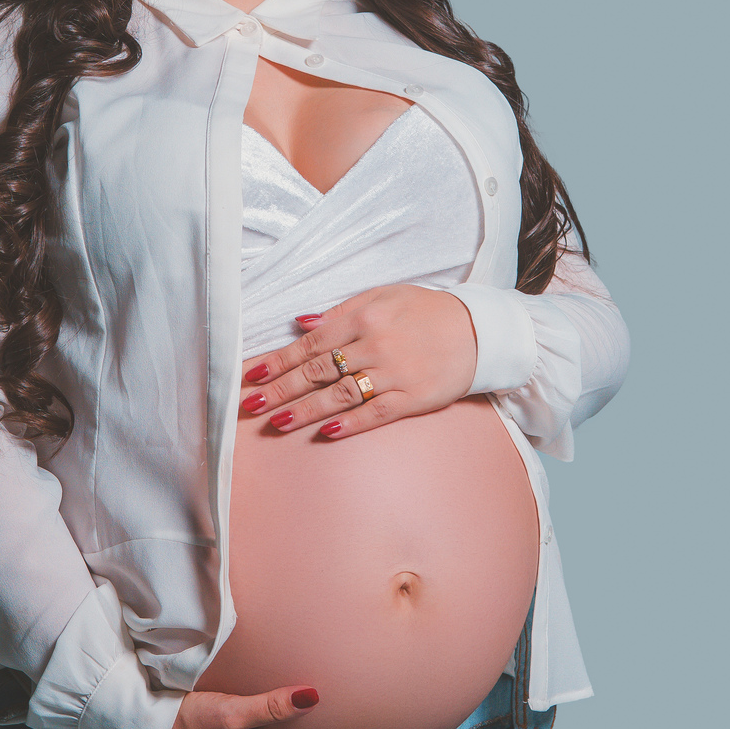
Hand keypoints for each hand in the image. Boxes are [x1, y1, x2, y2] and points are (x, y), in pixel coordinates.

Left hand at [239, 284, 476, 439]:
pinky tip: (325, 432)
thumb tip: (300, 322)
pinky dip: (350, 423)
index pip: (311, 343)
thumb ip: (340, 311)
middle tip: (250, 404)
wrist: (478, 331)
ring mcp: (394, 374)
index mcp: (364, 317)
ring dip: (306, 410)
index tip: (252, 375)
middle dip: (281, 389)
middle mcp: (375, 345)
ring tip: (277, 423)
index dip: (279, 360)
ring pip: (340, 395)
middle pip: (318, 371)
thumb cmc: (426, 311)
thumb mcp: (383, 296)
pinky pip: (375, 413)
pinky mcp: (412, 399)